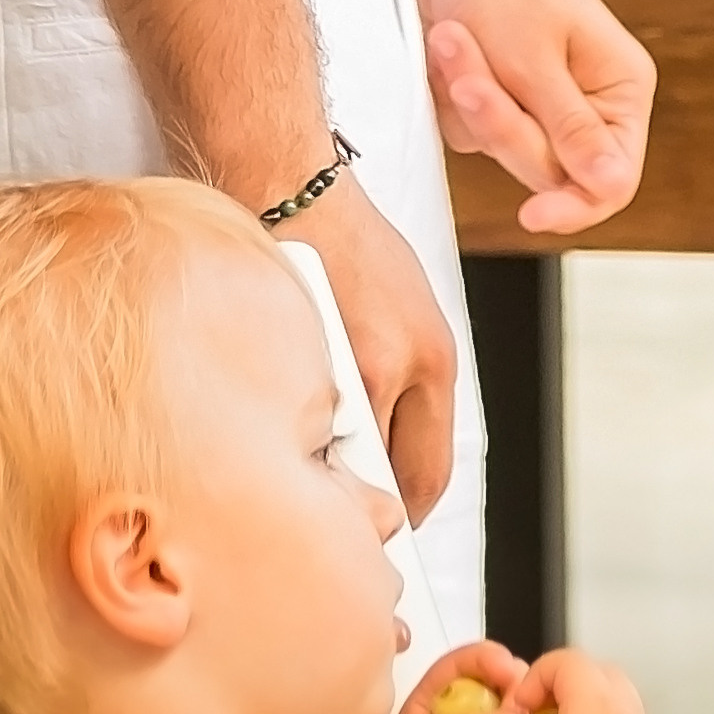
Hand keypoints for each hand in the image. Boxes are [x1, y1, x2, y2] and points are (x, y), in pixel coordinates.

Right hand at [305, 172, 457, 521]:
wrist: (293, 192)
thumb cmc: (351, 247)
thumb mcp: (412, 314)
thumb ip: (411, 386)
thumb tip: (394, 461)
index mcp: (434, 358)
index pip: (428, 474)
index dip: (409, 511)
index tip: (392, 522)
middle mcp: (398, 368)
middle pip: (385, 481)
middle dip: (366, 500)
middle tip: (345, 501)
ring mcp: (344, 366)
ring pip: (339, 461)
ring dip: (326, 468)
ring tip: (306, 449)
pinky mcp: (296, 358)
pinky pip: (298, 428)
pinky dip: (291, 436)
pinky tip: (279, 416)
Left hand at [417, 0, 654, 234]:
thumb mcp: (537, 58)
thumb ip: (571, 129)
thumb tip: (613, 186)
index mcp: (620, 90)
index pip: (614, 177)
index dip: (576, 204)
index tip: (532, 214)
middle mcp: (588, 106)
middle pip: (549, 169)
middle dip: (501, 122)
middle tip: (470, 80)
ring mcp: (539, 108)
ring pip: (503, 150)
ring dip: (470, 98)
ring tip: (452, 39)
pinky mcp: (498, 104)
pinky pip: (469, 132)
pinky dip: (452, 93)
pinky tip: (449, 46)